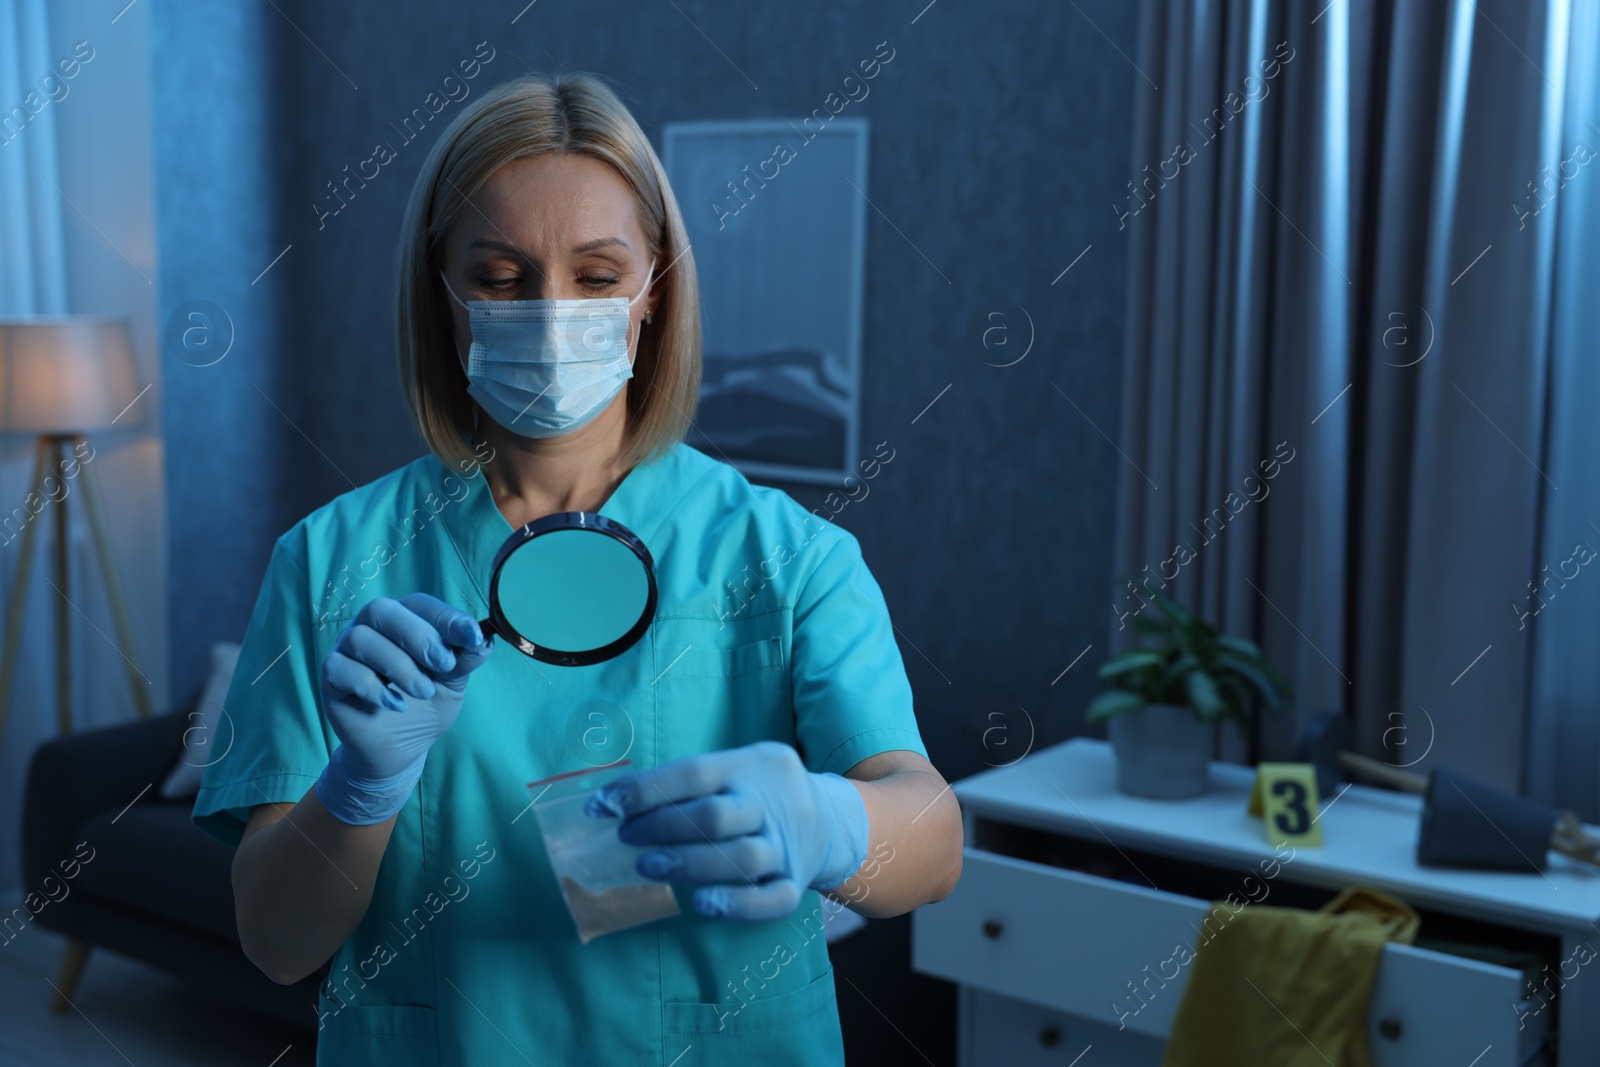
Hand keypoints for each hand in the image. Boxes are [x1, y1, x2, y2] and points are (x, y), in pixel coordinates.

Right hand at [315, 594, 492, 823]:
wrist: (402, 747)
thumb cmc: (427, 704)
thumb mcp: (453, 681)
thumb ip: (465, 658)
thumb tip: (483, 638)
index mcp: (404, 619)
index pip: (420, 604)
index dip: (446, 617)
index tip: (472, 636)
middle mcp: (371, 628)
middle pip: (382, 611)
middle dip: (418, 636)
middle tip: (444, 664)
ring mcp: (346, 651)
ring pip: (361, 639)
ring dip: (398, 665)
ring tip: (423, 691)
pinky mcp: (331, 678)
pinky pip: (341, 669)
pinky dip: (372, 686)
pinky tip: (395, 704)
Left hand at [585, 740, 868, 920]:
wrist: (830, 819)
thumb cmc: (760, 792)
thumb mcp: (737, 766)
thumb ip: (689, 782)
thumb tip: (617, 802)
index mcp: (753, 765)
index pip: (694, 773)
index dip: (644, 790)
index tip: (602, 806)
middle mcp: (773, 803)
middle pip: (716, 815)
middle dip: (662, 827)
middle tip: (627, 836)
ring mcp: (787, 846)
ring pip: (742, 858)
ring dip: (688, 864)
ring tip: (647, 867)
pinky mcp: (795, 883)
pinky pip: (772, 900)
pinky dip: (736, 904)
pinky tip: (701, 903)